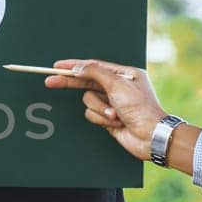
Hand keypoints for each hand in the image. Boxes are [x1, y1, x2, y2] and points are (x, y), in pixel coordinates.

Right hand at [44, 59, 166, 160]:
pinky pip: (92, 115)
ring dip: (100, 108)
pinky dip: (102, 119)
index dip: (74, 66)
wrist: (150, 136)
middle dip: (71, 83)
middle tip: (50, 81)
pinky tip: (116, 122)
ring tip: (115, 114)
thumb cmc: (141, 108)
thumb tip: (78, 67)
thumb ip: (95, 72)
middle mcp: (117, 87)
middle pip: (86, 83)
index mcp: (124, 74)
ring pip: (89, 101)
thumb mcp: (118, 84)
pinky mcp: (108, 118)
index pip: (93, 67)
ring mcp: (112, 103)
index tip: (57, 66)